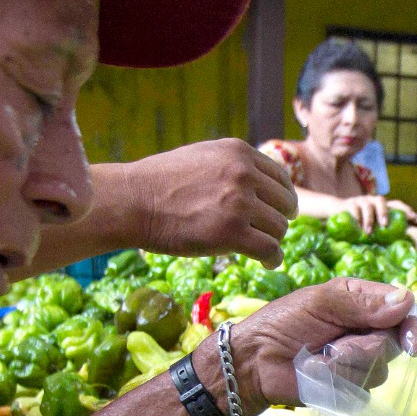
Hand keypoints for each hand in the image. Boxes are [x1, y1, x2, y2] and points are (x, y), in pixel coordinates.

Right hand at [125, 140, 297, 265]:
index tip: (277, 211)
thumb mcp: (202, 157)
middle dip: (278, 220)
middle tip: (267, 233)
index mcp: (238, 153)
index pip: (280, 177)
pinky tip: (266, 263)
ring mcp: (240, 203)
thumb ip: (232, 166)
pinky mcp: (233, 232)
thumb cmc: (159, 183)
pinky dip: (272, 259)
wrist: (132, 201)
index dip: (281, 198)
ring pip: (279, 228)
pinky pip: (271, 250)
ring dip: (272, 241)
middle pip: (284, 203)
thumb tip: (257, 183)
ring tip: (259, 249)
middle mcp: (244, 174)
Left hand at [224, 278, 416, 408]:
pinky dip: (339, 383)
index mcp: (361, 302)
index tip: (411, 341)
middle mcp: (365, 331)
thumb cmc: (282, 324)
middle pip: (394, 343)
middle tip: (336, 345)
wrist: (254, 364)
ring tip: (320, 359)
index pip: (403, 310)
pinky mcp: (349, 388)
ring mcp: (358, 362)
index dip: (411, 326)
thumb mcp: (321, 303)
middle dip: (367, 346)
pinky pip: (362, 390)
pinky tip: (320, 376)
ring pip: (379, 369)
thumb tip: (408, 300)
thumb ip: (363, 302)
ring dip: (348, 365)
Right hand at [341, 195, 414, 233]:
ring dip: (369, 220)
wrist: (335, 212)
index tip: (412, 217)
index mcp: (380, 206)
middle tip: (384, 225)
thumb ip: (380, 231)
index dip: (404, 209)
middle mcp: (371, 200)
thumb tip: (395, 247)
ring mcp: (360, 201)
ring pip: (367, 206)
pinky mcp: (349, 204)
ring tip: (367, 232)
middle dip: (384, 212)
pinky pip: (354, 210)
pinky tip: (357, 228)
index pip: (395, 204)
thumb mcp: (370, 226)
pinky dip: (356, 219)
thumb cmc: (357, 222)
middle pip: (381, 200)